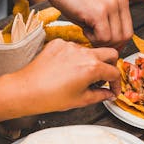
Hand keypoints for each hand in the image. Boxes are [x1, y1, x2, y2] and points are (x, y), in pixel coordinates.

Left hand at [5, 39, 120, 114]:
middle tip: (105, 77)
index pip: (115, 72)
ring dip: (92, 61)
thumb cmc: (50, 97)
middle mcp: (84, 53)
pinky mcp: (58, 43)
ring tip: (82, 76)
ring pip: (91, 50)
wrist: (27, 90)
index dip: (117, 83)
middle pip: (110, 53)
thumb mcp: (80, 100)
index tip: (113, 89)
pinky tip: (67, 69)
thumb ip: (100, 95)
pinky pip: (74, 47)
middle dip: (111, 65)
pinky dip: (75, 57)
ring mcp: (70, 46)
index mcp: (92, 68)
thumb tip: (108, 94)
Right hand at [40, 0, 132, 49]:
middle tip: (94, 38)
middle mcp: (120, 0)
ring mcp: (111, 5)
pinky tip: (83, 27)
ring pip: (114, 39)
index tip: (104, 43)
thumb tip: (117, 45)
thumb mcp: (98, 7)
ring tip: (87, 29)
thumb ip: (110, 22)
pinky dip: (91, 38)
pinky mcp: (99, 12)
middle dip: (109, 44)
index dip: (117, 42)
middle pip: (125, 37)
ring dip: (99, 41)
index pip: (128, 30)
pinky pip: (102, 38)